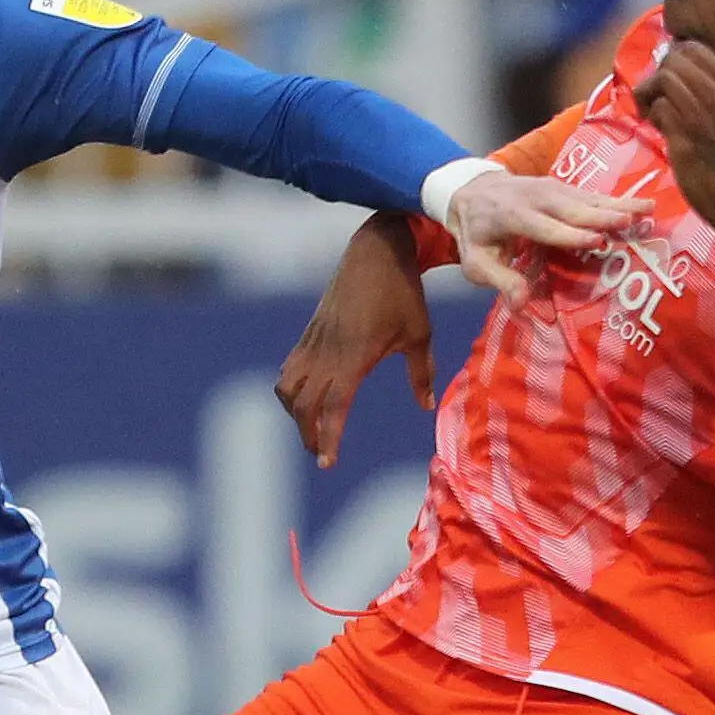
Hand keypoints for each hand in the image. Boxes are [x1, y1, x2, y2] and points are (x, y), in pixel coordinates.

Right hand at [277, 211, 436, 467]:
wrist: (375, 251)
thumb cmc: (403, 292)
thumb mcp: (419, 333)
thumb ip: (421, 373)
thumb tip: (426, 407)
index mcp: (354, 356)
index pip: (333, 408)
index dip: (328, 438)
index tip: (327, 463)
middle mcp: (327, 352)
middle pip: (304, 405)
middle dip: (309, 434)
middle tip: (321, 454)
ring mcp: (314, 341)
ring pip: (289, 389)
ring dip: (295, 413)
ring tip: (310, 428)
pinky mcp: (309, 332)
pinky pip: (289, 369)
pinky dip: (291, 391)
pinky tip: (304, 399)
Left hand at [444, 168, 645, 306]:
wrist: (472, 190)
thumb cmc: (478, 233)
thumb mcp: (476, 262)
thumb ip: (500, 280)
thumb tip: (521, 304)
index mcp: (512, 216)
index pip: (544, 227)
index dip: (570, 235)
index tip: (597, 241)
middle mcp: (536, 198)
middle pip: (572, 208)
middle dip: (602, 215)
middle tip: (632, 223)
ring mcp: (552, 188)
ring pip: (588, 198)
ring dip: (619, 204)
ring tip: (648, 209)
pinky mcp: (564, 187)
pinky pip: (592, 195)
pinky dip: (617, 200)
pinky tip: (641, 205)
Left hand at [629, 40, 714, 232]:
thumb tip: (685, 68)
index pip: (694, 48)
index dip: (673, 62)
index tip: (669, 81)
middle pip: (674, 60)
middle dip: (658, 75)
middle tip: (656, 98)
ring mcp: (706, 117)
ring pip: (664, 80)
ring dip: (650, 95)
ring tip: (654, 114)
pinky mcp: (686, 139)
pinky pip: (659, 108)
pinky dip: (653, 116)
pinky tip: (660, 130)